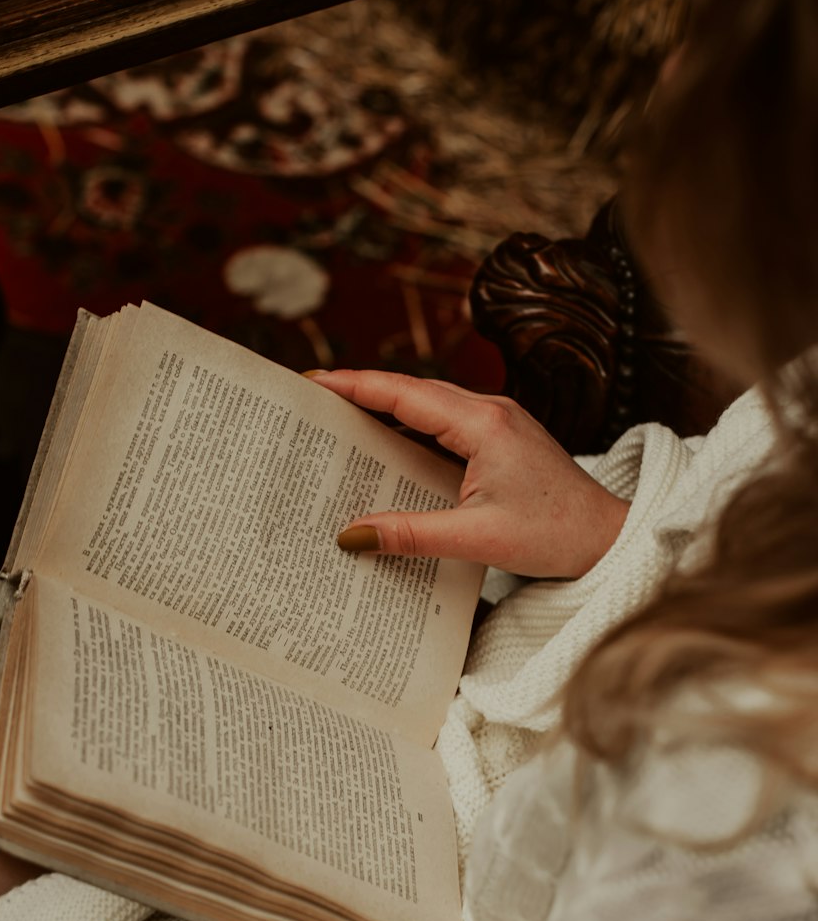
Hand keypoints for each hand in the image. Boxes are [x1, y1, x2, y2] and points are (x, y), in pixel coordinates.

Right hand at [311, 370, 627, 577]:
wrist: (608, 538)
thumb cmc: (554, 536)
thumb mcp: (476, 540)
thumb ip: (410, 534)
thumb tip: (351, 535)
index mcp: (484, 424)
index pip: (405, 394)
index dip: (355, 385)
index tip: (313, 381)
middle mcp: (491, 411)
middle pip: (412, 391)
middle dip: (361, 391)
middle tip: (313, 398)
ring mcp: (498, 422)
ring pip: (429, 404)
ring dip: (385, 407)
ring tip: (339, 417)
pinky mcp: (502, 439)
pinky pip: (445, 422)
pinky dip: (410, 426)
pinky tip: (388, 443)